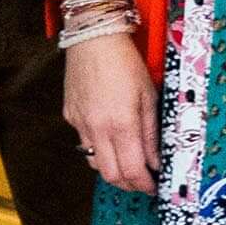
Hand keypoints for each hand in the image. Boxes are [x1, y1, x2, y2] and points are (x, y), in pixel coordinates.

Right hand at [61, 29, 156, 190]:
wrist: (94, 38)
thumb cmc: (125, 63)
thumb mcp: (149, 97)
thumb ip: (151, 133)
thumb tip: (156, 161)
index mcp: (121, 124)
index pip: (133, 171)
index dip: (145, 184)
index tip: (154, 185)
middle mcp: (97, 129)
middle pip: (111, 175)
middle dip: (129, 184)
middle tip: (143, 181)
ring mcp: (80, 124)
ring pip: (94, 163)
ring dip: (112, 170)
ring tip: (128, 163)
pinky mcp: (70, 116)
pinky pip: (84, 143)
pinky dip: (99, 149)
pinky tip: (110, 138)